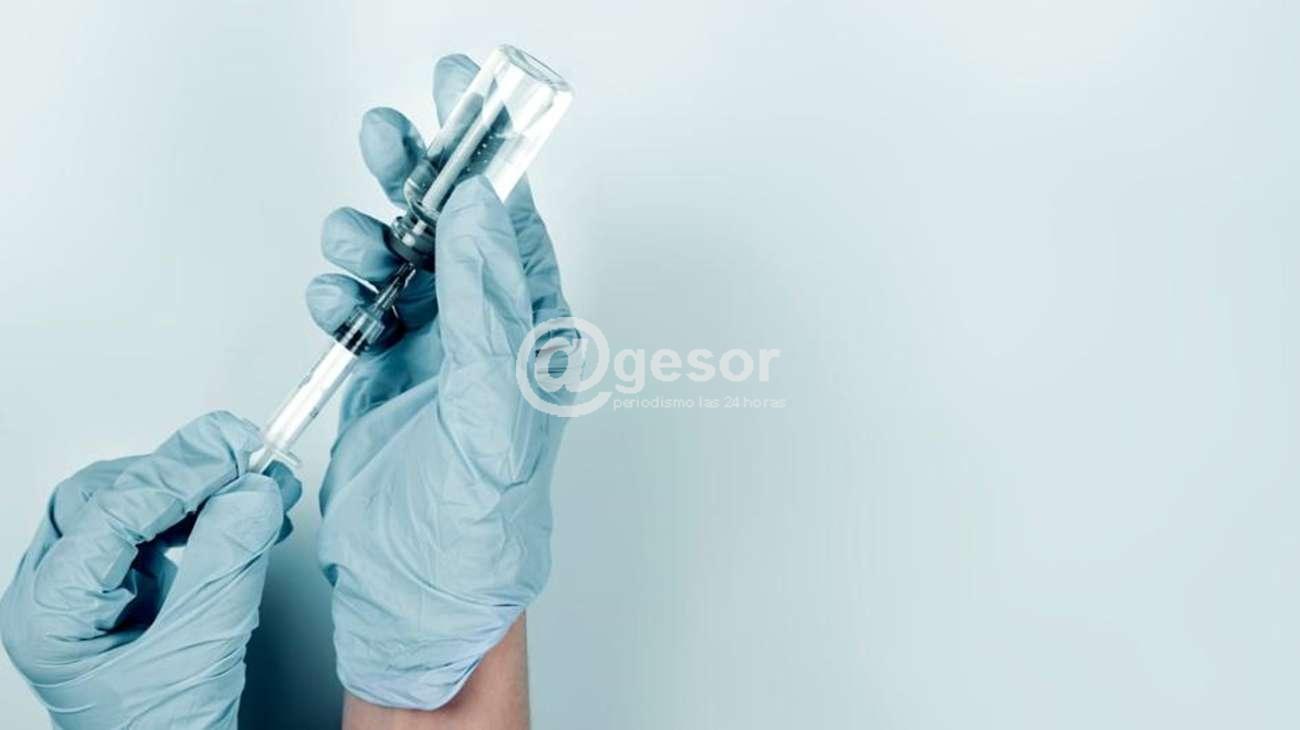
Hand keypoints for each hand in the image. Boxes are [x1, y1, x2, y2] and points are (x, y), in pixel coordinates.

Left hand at [0, 412, 300, 728]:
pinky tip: (239, 514)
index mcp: (49, 615)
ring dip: (195, 491)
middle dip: (182, 473)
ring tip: (254, 485)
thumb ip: (226, 562)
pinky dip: (200, 516)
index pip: (110, 511)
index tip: (238, 448)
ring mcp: (85, 593)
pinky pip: (153, 531)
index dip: (180, 472)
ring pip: (129, 506)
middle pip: (107, 496)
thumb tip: (250, 490)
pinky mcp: (122, 593)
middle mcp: (55, 598)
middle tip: (245, 455)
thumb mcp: (200, 649)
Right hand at [308, 54, 570, 709]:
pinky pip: (360, 301)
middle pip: (452, 223)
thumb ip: (483, 304)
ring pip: (399, 257)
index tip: (466, 96)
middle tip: (390, 137)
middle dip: (419, 175)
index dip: (490, 153)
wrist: (419, 588)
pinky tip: (339, 300)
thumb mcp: (491, 406)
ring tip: (351, 246)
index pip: (515, 221)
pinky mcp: (386, 367)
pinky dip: (342, 290)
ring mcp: (435, 346)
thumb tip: (476, 211)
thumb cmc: (481, 521)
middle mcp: (489, 330)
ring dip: (368, 238)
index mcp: (535, 329)